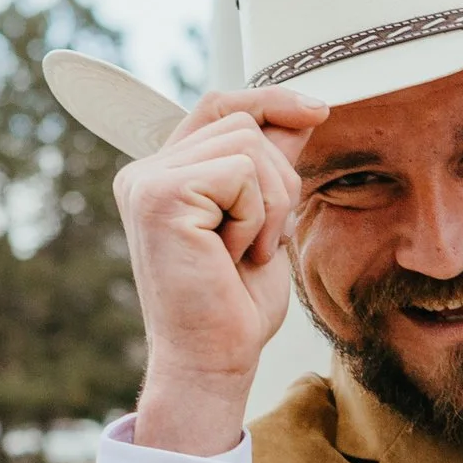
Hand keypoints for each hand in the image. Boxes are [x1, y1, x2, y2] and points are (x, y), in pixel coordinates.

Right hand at [113, 87, 327, 454]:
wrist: (214, 361)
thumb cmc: (235, 306)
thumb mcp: (266, 220)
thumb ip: (271, 165)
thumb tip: (301, 112)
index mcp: (163, 176)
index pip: (218, 107)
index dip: (269, 101)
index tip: (317, 110)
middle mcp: (145, 173)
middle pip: (242, 123)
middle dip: (277, 180)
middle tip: (259, 241)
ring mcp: (147, 182)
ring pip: (248, 144)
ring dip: (269, 204)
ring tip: (245, 251)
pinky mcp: (160, 197)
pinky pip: (242, 174)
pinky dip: (256, 218)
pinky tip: (234, 255)